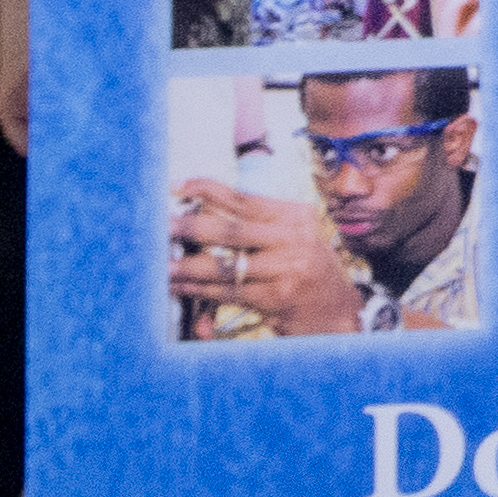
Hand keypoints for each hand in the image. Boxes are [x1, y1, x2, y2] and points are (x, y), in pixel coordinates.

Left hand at [169, 181, 355, 334]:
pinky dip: (200, 290)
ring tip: (164, 267)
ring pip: (225, 266)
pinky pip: (228, 292)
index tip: (176, 187)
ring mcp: (286, 269)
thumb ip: (258, 223)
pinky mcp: (276, 297)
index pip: (245, 199)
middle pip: (232, 230)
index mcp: (295, 216)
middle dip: (191, 228)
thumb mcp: (292, 237)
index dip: (207, 190)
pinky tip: (182, 287)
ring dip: (189, 268)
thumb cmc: (304, 268)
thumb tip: (202, 209)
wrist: (335, 309)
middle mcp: (293, 239)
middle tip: (162, 226)